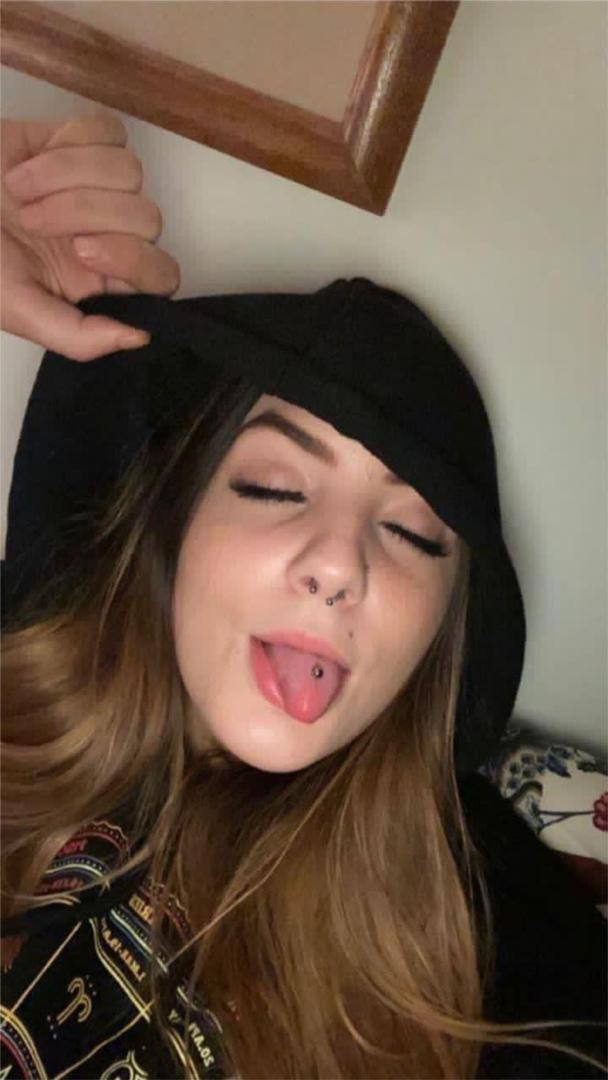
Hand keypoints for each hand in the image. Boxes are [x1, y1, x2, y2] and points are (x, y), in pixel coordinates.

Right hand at [1, 110, 180, 361]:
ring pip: (130, 172)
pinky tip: (31, 159)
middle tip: (29, 219)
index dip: (135, 259)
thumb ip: (78, 336)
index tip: (82, 250)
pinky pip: (108, 133)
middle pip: (147, 219)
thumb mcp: (14, 307)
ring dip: (69, 177)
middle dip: (86, 212)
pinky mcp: (77, 140)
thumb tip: (142, 338)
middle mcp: (106, 234)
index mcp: (99, 281)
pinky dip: (69, 144)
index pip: (161, 275)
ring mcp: (95, 186)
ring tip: (19, 190)